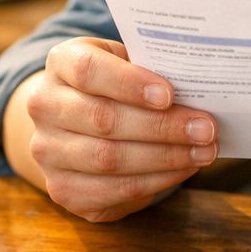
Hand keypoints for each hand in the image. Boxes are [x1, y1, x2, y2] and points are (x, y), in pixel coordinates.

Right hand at [21, 37, 217, 221]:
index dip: (129, 83)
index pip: (88, 70)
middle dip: (162, 127)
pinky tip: (184, 168)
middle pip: (103, 119)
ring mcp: (47, 151)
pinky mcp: (62, 189)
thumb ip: (152, 68)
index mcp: (61, 62)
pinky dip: (155, 181)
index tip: (169, 94)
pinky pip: (112, 190)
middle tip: (206, 128)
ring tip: (204, 151)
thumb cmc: (115, 83)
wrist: (76, 121)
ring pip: (108, 159)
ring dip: (165, 158)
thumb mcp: (127, 61)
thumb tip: (200, 87)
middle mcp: (44, 106)